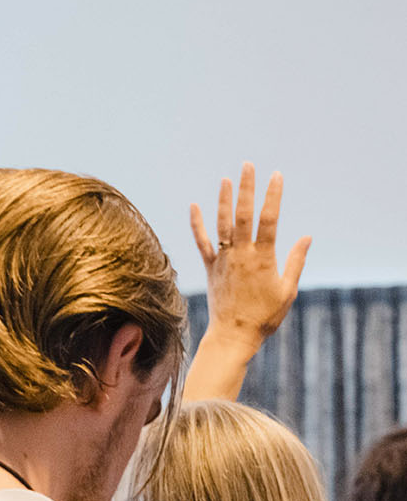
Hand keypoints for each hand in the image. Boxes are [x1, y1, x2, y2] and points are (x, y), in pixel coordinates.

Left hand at [189, 162, 311, 354]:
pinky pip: (201, 242)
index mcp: (263, 258)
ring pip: (221, 225)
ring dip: (223, 200)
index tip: (276, 176)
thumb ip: (295, 261)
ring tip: (226, 179)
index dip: (272, 196)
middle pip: (243, 215)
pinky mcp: (210, 267)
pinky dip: (196, 224)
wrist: (234, 334)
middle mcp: (241, 254)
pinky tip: (194, 206)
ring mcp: (223, 259)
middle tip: (248, 165)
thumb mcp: (287, 290)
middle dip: (246, 189)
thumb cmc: (265, 316)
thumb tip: (307, 237)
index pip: (269, 220)